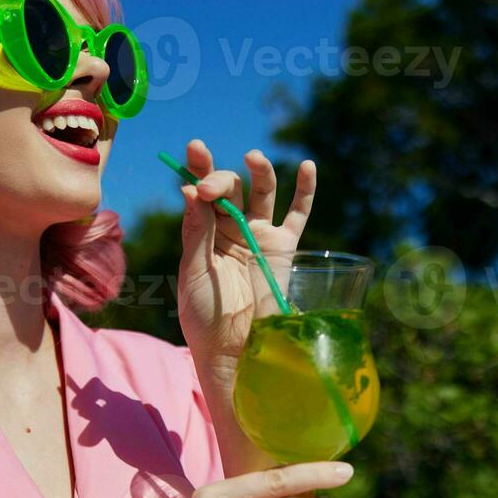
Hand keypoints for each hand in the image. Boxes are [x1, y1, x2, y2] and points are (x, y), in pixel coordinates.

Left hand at [177, 139, 314, 369]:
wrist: (233, 348)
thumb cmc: (204, 315)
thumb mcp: (195, 271)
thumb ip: (197, 231)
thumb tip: (189, 188)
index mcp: (203, 231)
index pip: (201, 191)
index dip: (199, 166)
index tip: (195, 149)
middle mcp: (231, 228)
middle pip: (230, 188)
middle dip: (220, 179)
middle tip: (209, 187)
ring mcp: (259, 236)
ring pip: (262, 193)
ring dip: (260, 171)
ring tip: (253, 157)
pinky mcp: (284, 249)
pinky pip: (298, 216)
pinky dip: (305, 191)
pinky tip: (308, 166)